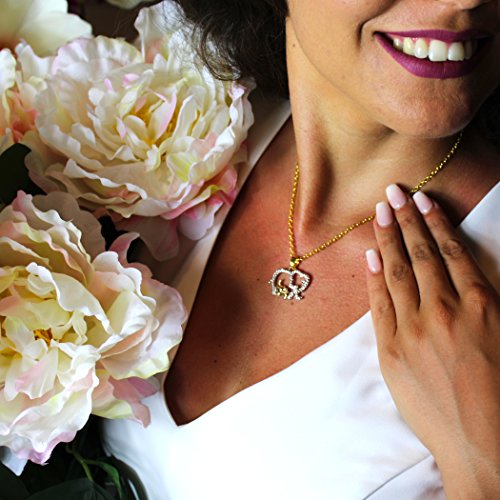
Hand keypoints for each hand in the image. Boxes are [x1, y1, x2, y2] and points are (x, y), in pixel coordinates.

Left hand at [365, 184, 499, 497]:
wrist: (484, 449)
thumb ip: (485, 302)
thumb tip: (465, 275)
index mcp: (482, 305)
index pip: (451, 252)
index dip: (435, 223)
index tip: (423, 201)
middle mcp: (445, 310)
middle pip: (420, 254)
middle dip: (405, 219)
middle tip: (392, 193)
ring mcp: (414, 329)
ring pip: (397, 272)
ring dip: (387, 238)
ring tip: (379, 213)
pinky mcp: (391, 350)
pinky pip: (379, 304)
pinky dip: (374, 277)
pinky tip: (369, 254)